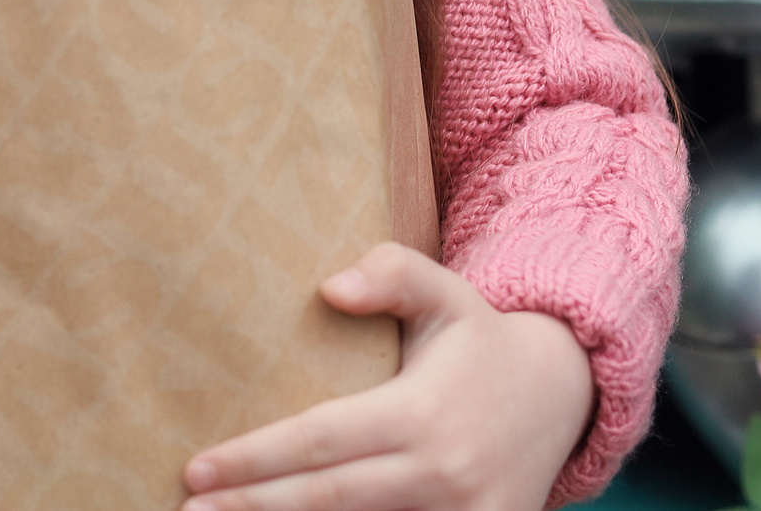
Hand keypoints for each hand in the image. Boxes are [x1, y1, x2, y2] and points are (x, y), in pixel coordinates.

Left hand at [180, 243, 593, 510]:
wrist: (563, 395)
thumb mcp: (445, 291)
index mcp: (421, 412)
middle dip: (253, 507)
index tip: (197, 469)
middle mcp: (440, 473)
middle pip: (327, 500)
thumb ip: (392, 273)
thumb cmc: (480, 340)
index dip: (256, 459)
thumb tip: (330, 287)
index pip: (321, 441)